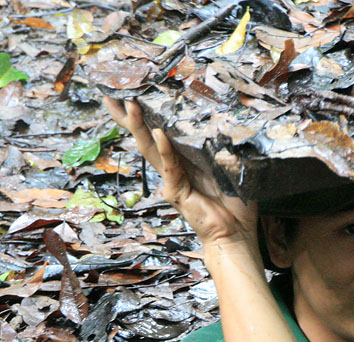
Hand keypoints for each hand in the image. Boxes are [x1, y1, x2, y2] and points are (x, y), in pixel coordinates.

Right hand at [104, 97, 258, 251]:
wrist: (235, 233)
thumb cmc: (236, 203)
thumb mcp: (233, 166)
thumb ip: (225, 146)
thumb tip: (226, 120)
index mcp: (187, 159)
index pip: (164, 131)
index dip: (151, 114)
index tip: (138, 92)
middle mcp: (175, 167)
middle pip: (147, 137)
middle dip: (128, 116)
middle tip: (113, 94)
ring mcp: (172, 180)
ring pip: (151, 148)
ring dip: (140, 126)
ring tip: (129, 105)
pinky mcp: (176, 192)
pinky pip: (170, 167)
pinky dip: (165, 150)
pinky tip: (158, 134)